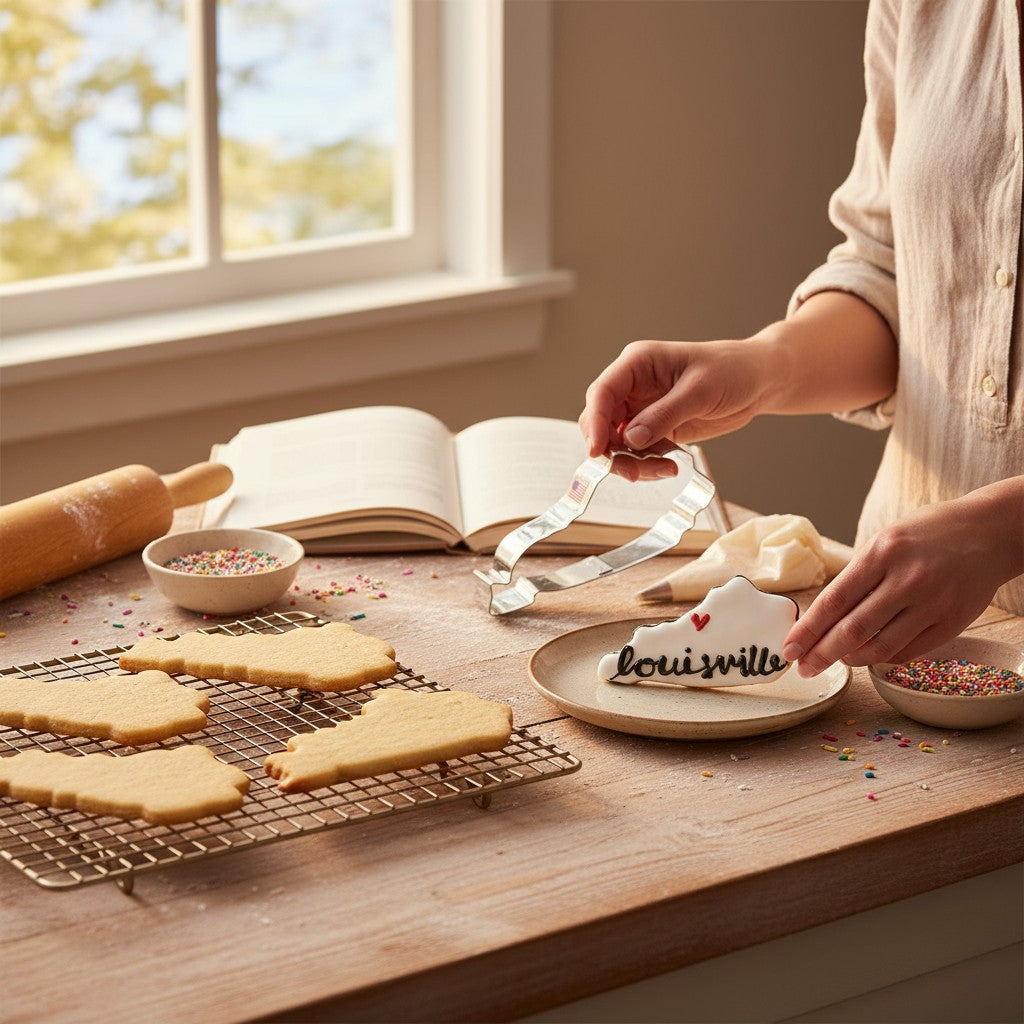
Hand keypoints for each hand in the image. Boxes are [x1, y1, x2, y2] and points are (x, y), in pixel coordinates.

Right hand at [579, 338, 770, 479]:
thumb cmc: (731, 370)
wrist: (756, 381)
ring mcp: (641, 409)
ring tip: (663, 469)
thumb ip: (664, 414)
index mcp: (637, 364)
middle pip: (601, 422)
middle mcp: (633, 387)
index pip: (602, 392)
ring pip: (616, 443)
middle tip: (634, 471)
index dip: (594, 422)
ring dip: (632, 462)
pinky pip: (636, 453)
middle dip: (612, 450)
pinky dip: (647, 465)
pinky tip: (670, 466)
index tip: (598, 450)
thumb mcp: (700, 391)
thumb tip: (630, 439)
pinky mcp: (653, 429)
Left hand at [783, 481, 1023, 675]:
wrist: (989, 532)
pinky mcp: (952, 623)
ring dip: (852, 659)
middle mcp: (907, 580)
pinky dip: (883, 657)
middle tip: (803, 668)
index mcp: (882, 553)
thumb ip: (859, 577)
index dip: (808, 629)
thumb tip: (824, 618)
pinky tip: (870, 655)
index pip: (834, 600)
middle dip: (822, 654)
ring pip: (880, 647)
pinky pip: (908, 652)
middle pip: (853, 630)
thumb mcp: (885, 541)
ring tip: (837, 660)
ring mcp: (932, 604)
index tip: (789, 648)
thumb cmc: (927, 534)